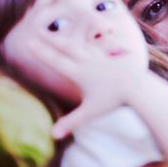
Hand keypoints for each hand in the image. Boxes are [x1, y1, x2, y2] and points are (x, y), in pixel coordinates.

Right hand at [26, 33, 149, 138]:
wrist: (138, 86)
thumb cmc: (114, 100)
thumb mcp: (91, 112)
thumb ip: (71, 122)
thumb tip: (53, 136)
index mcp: (80, 73)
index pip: (57, 62)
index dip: (42, 53)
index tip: (29, 43)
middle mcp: (89, 62)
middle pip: (68, 48)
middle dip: (52, 40)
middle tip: (40, 30)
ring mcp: (102, 57)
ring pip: (83, 45)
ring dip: (71, 39)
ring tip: (63, 33)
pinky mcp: (115, 55)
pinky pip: (104, 45)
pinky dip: (100, 38)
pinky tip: (101, 32)